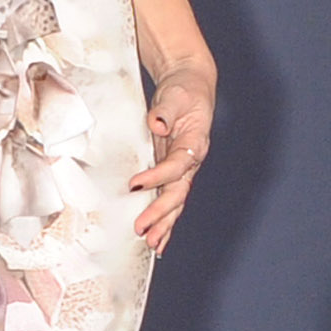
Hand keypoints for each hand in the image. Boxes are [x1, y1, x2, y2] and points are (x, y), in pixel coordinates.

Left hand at [129, 58, 215, 252]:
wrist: (191, 86)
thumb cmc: (183, 90)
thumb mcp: (175, 94)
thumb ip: (166, 110)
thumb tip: (157, 124)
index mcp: (195, 143)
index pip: (177, 165)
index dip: (157, 177)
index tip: (134, 185)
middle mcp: (191, 160)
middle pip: (178, 192)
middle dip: (161, 213)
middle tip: (142, 230)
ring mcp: (182, 168)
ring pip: (175, 201)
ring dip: (164, 224)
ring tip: (152, 244)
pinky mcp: (171, 170)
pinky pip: (169, 198)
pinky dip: (165, 219)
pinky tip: (157, 237)